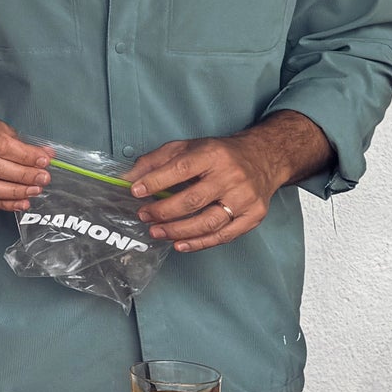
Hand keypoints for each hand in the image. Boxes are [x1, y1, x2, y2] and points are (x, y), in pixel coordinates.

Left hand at [127, 114, 327, 251]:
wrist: (263, 158)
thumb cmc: (219, 154)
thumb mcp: (187, 147)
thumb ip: (155, 160)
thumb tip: (128, 178)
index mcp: (213, 154)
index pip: (181, 169)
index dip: (156, 181)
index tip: (135, 191)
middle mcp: (231, 176)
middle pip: (193, 200)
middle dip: (163, 211)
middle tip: (143, 216)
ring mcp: (244, 198)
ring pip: (208, 222)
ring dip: (178, 231)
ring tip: (156, 232)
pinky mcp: (254, 216)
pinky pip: (224, 236)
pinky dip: (199, 243)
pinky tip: (180, 245)